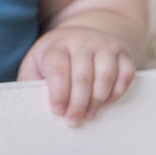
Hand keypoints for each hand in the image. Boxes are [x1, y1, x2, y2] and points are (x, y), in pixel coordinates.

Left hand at [18, 25, 135, 125]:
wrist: (85, 33)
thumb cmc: (56, 56)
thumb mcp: (37, 62)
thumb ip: (31, 81)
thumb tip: (30, 104)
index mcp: (57, 45)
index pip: (58, 68)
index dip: (59, 92)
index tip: (57, 111)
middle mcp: (82, 42)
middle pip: (82, 75)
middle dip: (78, 103)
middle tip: (74, 120)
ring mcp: (104, 46)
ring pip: (105, 75)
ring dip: (97, 100)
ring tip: (89, 114)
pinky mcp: (123, 54)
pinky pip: (125, 75)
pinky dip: (116, 93)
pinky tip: (105, 104)